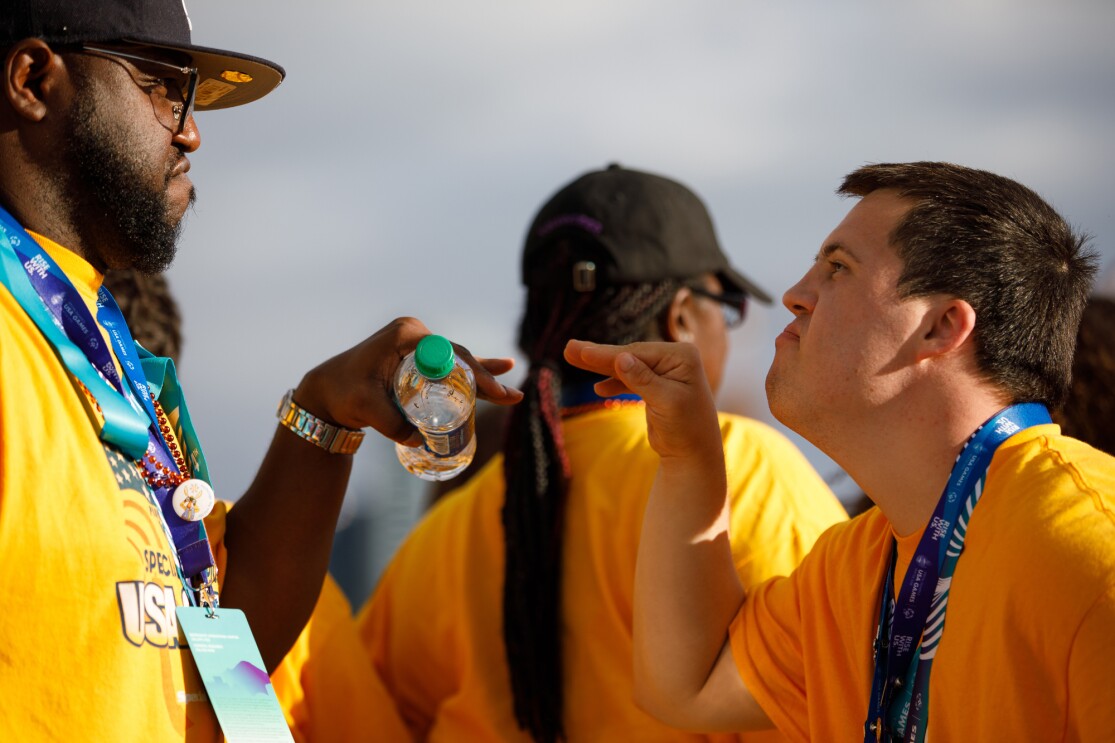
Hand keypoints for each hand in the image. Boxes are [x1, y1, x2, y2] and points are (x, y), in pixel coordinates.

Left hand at [293, 317, 522, 446]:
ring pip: (457, 363)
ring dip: (483, 377)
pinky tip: (500, 369)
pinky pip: (448, 367)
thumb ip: (392, 424)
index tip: (489, 391)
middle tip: (509, 397)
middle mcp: (415, 335)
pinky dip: (470, 372)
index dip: (473, 372)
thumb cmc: (343, 393)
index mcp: (405, 335)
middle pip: (458, 357)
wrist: (326, 391)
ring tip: (512, 392)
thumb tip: (421, 442)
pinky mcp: (417, 359)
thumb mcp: (367, 407)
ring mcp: (417, 346)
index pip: (448, 354)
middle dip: (485, 378)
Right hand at [563, 339, 721, 466]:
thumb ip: (642, 380)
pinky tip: (599, 389)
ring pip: (626, 367)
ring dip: (600, 367)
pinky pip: (630, 379)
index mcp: (681, 356)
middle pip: (629, 356)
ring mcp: (665, 371)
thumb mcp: (665, 402)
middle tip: (569, 348)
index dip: (606, 355)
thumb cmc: (686, 429)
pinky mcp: (656, 386)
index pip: (637, 354)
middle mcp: (674, 359)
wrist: (694, 455)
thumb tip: (621, 358)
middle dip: (598, 356)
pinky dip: (614, 383)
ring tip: (573, 357)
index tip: (581, 351)